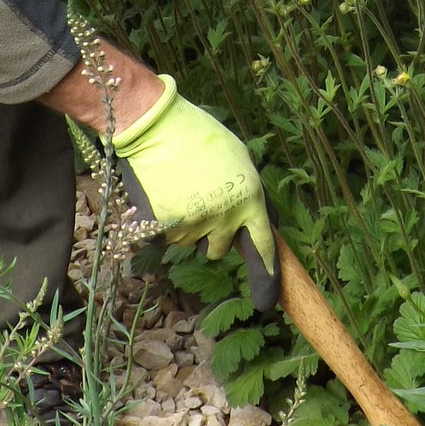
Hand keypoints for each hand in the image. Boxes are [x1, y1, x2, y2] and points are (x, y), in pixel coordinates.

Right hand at [111, 75, 279, 311]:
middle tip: (198, 205)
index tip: (268, 298)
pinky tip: (160, 196)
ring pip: (189, 242)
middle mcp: (225, 217)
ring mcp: (194, 225)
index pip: (263, 244)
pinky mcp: (165, 228)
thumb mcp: (237, 158)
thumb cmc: (199, 136)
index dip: (266, 271)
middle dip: (210, 236)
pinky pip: (165, 237)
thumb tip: (251, 217)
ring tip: (177, 189)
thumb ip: (245, 191)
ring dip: (184, 225)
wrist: (156, 127)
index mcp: (250, 199)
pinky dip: (161, 224)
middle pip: (218, 250)